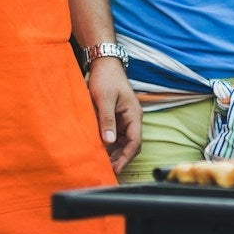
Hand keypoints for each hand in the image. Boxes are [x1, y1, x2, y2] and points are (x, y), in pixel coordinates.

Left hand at [85, 58, 141, 172]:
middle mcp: (132, 119)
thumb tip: (109, 142)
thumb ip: (107, 120)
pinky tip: (98, 149)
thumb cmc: (106, 79)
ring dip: (114, 152)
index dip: (126, 157)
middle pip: (130, 145)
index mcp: (134, 114)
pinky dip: (108, 144)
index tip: (115, 168)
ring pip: (122, 142)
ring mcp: (124, 119)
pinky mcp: (116, 118)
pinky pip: (115, 135)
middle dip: (120, 158)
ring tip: (101, 162)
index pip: (135, 142)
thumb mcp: (104, 99)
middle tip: (106, 169)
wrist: (104, 64)